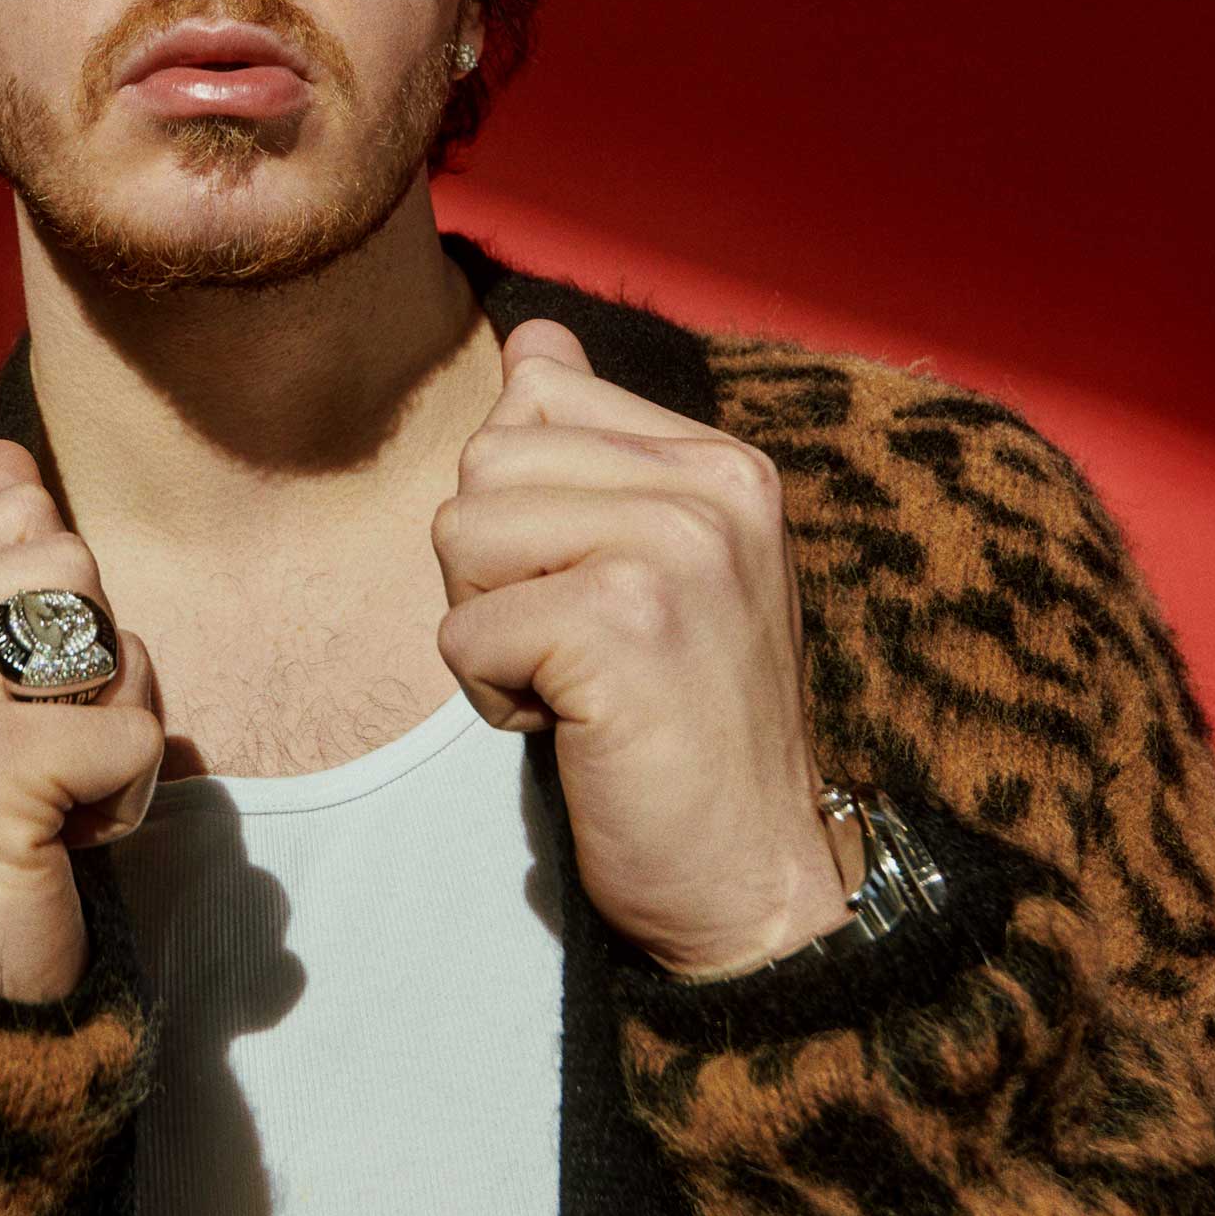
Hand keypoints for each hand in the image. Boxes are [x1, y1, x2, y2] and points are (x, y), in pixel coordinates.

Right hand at [0, 441, 163, 1003]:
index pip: (24, 515)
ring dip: (111, 730)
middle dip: (90, 668)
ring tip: (45, 802)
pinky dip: (123, 800)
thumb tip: (5, 455)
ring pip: (106, 640)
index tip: (0, 713)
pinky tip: (59, 850)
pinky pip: (128, 733)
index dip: (51, 618)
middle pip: (71, 563)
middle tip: (32, 765)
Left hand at [432, 319, 852, 975]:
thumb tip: (531, 336)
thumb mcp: (655, 566)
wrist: (753, 880)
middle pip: (483, 465)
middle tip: (582, 653)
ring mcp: (677, 548)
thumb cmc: (684, 729)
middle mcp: (713, 485)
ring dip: (490, 634)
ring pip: (461, 537)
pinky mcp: (626, 624)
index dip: (523, 511)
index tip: (596, 592)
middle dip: (494, 574)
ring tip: (579, 687)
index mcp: (723, 462)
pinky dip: (495, 698)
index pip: (533, 397)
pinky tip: (576, 730)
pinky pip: (464, 632)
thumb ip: (593, 449)